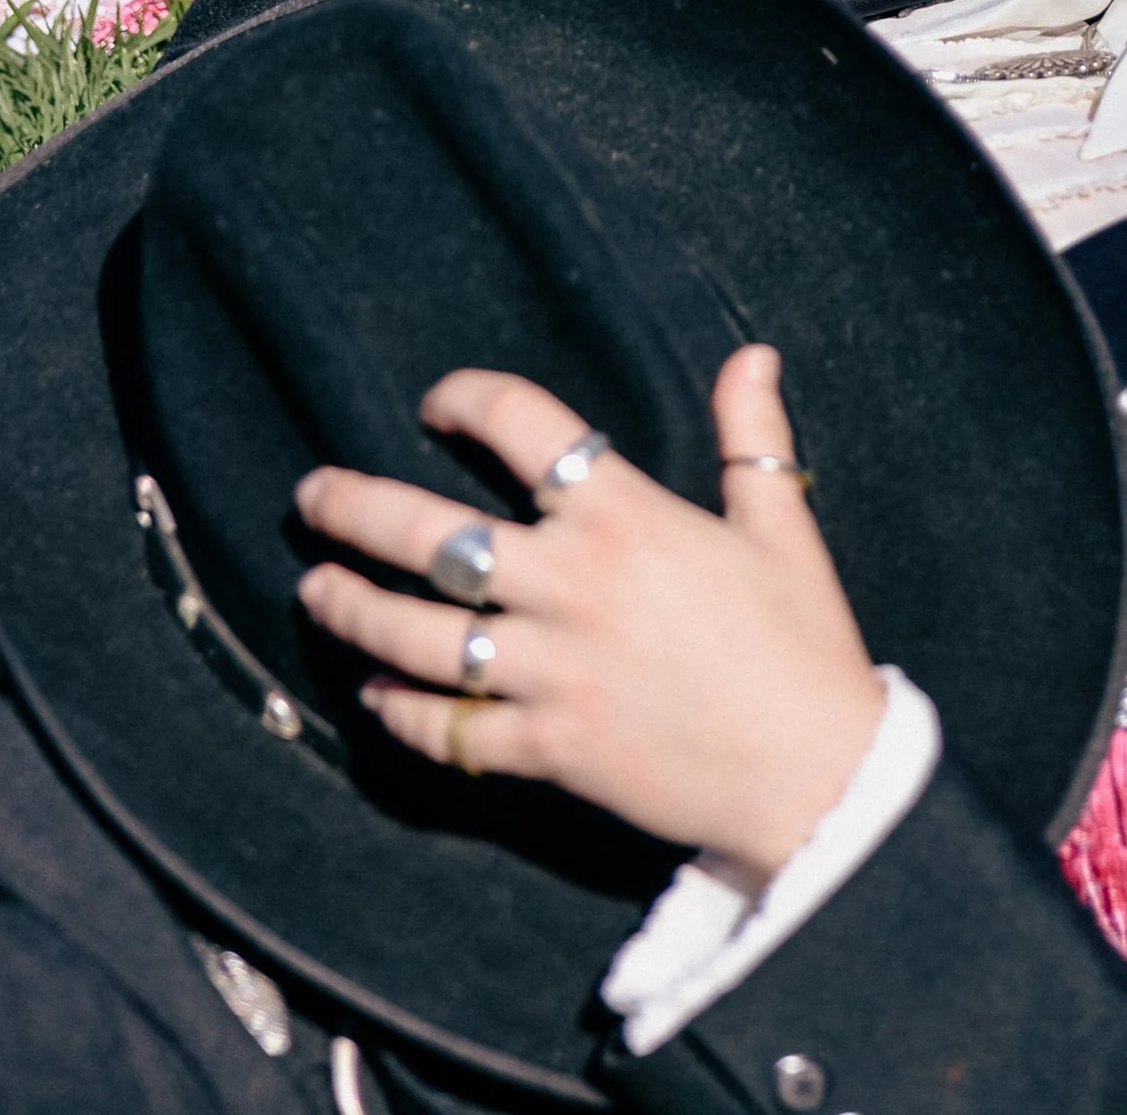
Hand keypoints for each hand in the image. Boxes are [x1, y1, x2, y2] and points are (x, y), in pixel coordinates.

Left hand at [296, 351, 884, 877]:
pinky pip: (449, 728)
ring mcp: (551, 671)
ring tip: (315, 590)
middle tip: (312, 496)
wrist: (813, 772)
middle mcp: (572, 584)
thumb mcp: (781, 523)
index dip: (466, 399)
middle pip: (432, 534)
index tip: (435, 403)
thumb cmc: (800, 640)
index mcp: (626, 515)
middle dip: (356, 509)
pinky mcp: (546, 747)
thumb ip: (753, 433)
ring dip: (353, 609)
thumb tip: (753, 353)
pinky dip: (401, 710)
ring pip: (418, 634)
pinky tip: (373, 689)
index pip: (522, 426)